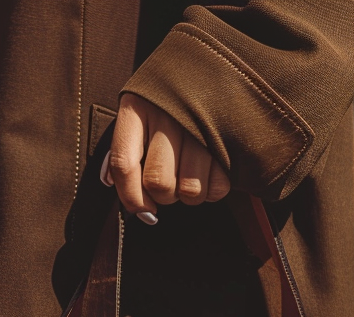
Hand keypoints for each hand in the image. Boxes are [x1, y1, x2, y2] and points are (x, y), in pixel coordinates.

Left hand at [101, 93, 229, 224]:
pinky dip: (213, 190)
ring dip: (189, 195)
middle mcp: (167, 113)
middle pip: (158, 182)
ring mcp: (200, 124)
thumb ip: (129, 162)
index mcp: (137, 107)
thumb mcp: (139, 120)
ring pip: (189, 190)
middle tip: (172, 182)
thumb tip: (139, 210)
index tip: (144, 211)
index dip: (131, 198)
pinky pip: (217, 187)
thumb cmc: (168, 108)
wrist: (213, 67)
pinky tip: (210, 171)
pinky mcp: (229, 136)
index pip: (124, 164)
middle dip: (165, 195)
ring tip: (192, 175)